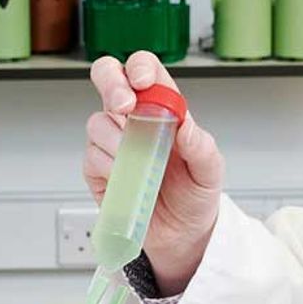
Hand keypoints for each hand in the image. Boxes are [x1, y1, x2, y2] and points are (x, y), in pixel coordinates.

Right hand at [85, 51, 224, 294]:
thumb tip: (185, 124)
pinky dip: (110, 169)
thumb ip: (201, 146)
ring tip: (143, 167)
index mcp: (162, 107)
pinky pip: (92, 157)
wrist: (180, 236)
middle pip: (107, 77)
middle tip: (125, 108)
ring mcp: (112, 142)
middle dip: (112, 85)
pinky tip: (128, 181)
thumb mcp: (210, 171)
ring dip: (119, 143)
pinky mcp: (97, 168)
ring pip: (98, 123)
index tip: (144, 85)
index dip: (139, 68)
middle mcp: (133, 118)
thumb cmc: (195, 195)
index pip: (144, 69)